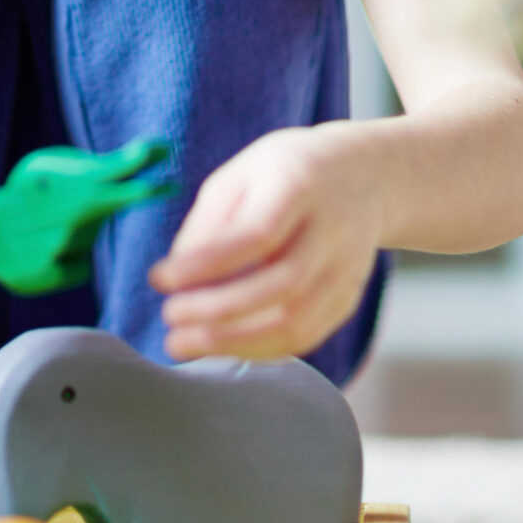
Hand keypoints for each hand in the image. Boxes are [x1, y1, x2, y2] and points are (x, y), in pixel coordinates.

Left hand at [151, 126, 384, 360]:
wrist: (363, 177)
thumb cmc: (286, 173)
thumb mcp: (240, 176)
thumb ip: (208, 224)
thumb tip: (177, 278)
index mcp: (300, 186)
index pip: (257, 235)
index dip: (206, 264)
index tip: (160, 279)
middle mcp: (333, 231)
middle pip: (282, 285)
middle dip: (217, 311)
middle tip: (169, 318)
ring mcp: (346, 270)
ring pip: (297, 323)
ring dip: (234, 342)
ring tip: (184, 343)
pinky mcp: (348, 299)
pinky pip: (304, 336)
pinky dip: (257, 348)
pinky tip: (221, 344)